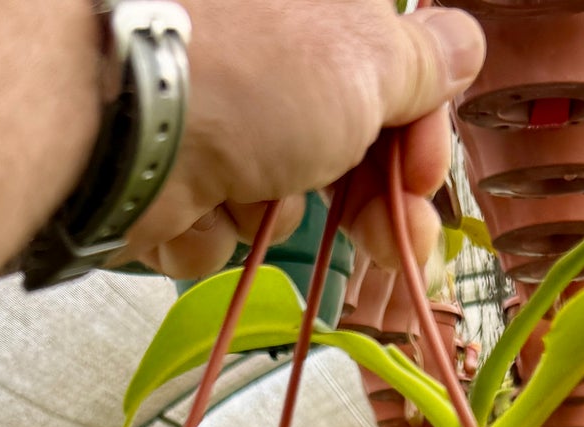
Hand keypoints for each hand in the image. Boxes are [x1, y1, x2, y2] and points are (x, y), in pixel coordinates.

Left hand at [126, 0, 484, 280]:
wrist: (120, 117)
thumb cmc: (251, 72)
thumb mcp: (366, 57)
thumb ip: (422, 60)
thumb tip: (464, 43)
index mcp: (310, 10)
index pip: (390, 76)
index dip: (420, 138)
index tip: (426, 184)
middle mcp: (257, 51)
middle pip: (335, 144)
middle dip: (363, 201)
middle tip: (396, 248)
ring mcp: (206, 113)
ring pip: (273, 192)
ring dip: (272, 209)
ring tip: (248, 192)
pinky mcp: (160, 172)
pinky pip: (211, 222)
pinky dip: (208, 227)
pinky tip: (191, 203)